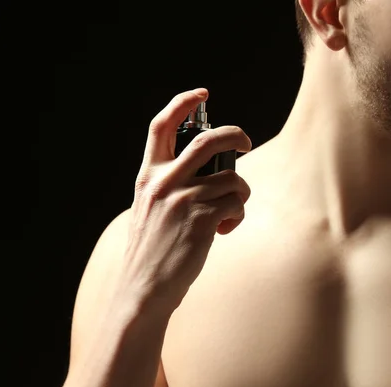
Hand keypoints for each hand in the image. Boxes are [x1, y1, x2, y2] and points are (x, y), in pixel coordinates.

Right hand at [124, 88, 251, 311]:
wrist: (144, 289)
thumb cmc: (153, 249)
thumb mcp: (151, 208)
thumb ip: (172, 185)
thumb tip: (216, 169)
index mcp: (148, 176)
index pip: (161, 126)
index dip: (182, 103)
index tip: (202, 93)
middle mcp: (164, 182)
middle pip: (209, 140)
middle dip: (235, 135)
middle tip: (246, 142)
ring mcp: (183, 200)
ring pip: (232, 178)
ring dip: (239, 193)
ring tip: (226, 214)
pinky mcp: (202, 219)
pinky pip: (236, 203)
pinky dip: (237, 215)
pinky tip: (223, 230)